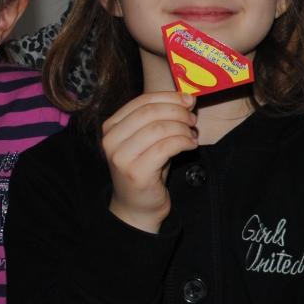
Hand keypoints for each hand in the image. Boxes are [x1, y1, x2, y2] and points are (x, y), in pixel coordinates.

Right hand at [102, 91, 197, 232]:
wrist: (137, 206)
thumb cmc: (146, 168)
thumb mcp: (149, 139)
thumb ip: (161, 118)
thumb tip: (187, 99)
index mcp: (111, 126)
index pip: (142, 101)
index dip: (169, 97)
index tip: (189, 100)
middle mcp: (111, 139)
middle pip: (151, 112)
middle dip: (178, 112)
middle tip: (192, 119)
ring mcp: (121, 157)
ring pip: (160, 129)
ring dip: (183, 129)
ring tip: (192, 136)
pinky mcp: (136, 172)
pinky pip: (166, 147)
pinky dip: (183, 142)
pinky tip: (191, 146)